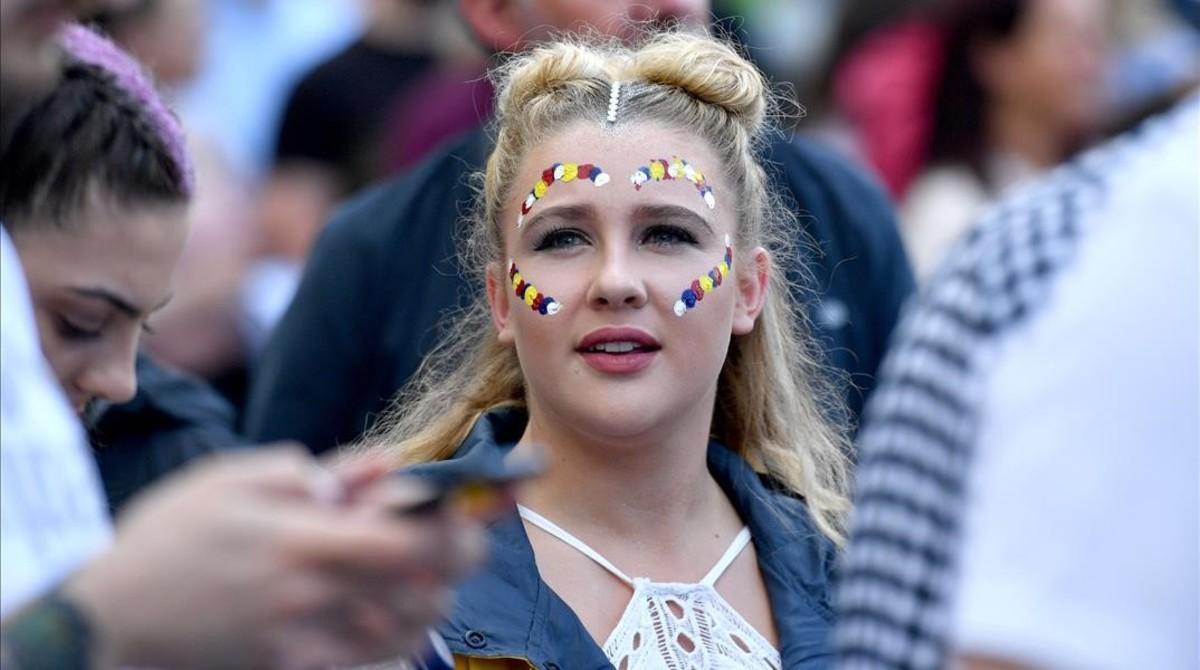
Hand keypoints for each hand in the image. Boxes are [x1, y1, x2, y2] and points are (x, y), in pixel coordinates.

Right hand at [63, 446, 484, 668]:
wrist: (111, 616)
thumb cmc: (171, 536)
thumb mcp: (233, 477)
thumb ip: (313, 470)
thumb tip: (381, 466)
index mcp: (300, 539)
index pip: (407, 540)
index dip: (454, 527)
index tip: (471, 510)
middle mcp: (310, 595)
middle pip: (421, 587)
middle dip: (458, 561)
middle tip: (462, 539)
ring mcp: (303, 639)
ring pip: (406, 629)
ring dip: (434, 597)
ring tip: (430, 571)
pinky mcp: (292, 668)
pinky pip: (369, 658)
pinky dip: (398, 634)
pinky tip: (396, 609)